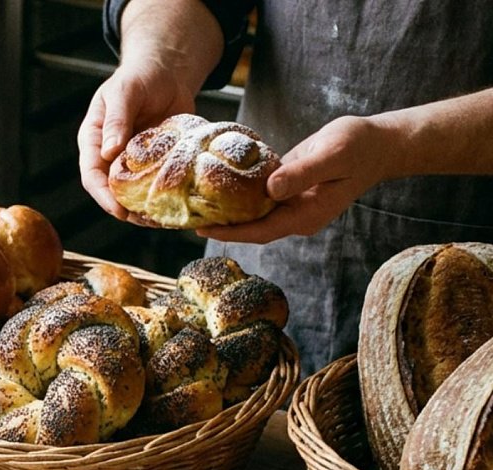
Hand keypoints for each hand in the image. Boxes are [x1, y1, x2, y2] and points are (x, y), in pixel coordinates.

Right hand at [78, 62, 196, 220]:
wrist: (167, 72)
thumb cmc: (140, 76)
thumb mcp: (125, 92)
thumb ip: (116, 120)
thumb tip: (109, 152)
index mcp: (94, 140)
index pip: (91, 175)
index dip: (103, 196)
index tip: (119, 211)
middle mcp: (110, 156)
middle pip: (111, 191)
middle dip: (126, 209)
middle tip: (146, 220)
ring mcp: (132, 162)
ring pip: (133, 193)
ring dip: (146, 209)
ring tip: (162, 219)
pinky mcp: (154, 163)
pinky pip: (155, 185)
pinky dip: (163, 197)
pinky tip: (176, 205)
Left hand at [197, 115, 390, 242]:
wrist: (378, 142)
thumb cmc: (359, 147)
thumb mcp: (332, 155)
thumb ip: (302, 173)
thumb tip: (270, 190)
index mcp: (305, 215)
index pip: (261, 231)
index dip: (232, 232)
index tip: (203, 229)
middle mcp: (295, 215)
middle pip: (251, 227)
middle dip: (221, 225)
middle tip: (186, 217)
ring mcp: (291, 204)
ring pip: (253, 212)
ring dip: (226, 210)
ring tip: (193, 203)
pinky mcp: (288, 188)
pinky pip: (259, 195)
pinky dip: (239, 193)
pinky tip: (216, 185)